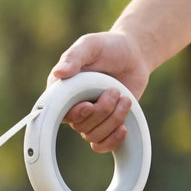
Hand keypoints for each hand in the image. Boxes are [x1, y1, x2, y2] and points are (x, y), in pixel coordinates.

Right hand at [49, 32, 150, 152]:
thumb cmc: (108, 47)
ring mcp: (89, 119)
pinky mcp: (104, 126)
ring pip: (93, 135)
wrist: (133, 55)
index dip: (73, 114)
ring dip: (113, 119)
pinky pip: (101, 145)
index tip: (88, 105)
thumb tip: (58, 73)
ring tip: (125, 99)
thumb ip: (73, 57)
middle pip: (80, 125)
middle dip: (102, 111)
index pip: (57, 113)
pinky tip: (124, 127)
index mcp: (61, 91)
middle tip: (115, 91)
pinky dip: (112, 140)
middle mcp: (72, 108)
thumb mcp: (89, 45)